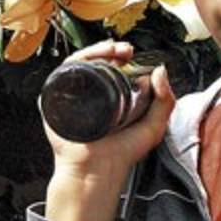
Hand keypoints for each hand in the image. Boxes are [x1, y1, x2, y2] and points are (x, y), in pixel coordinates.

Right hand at [43, 40, 175, 220]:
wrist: (96, 170)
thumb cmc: (121, 154)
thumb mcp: (153, 127)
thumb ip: (165, 101)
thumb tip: (160, 70)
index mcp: (110, 97)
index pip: (111, 67)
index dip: (120, 56)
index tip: (130, 53)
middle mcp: (90, 95)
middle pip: (94, 61)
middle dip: (108, 49)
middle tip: (123, 50)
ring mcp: (71, 98)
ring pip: (78, 65)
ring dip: (92, 52)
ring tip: (109, 51)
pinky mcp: (55, 102)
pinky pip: (61, 76)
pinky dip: (72, 63)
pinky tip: (86, 61)